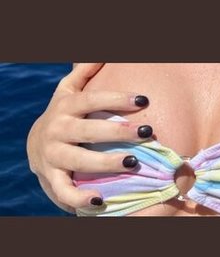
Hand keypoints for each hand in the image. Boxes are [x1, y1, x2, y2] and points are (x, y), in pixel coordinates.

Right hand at [27, 63, 152, 212]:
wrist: (36, 146)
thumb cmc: (65, 115)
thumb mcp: (69, 92)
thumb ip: (83, 72)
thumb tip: (102, 55)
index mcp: (65, 107)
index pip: (91, 100)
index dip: (116, 99)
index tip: (143, 100)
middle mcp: (57, 130)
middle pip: (88, 130)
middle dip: (118, 131)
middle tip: (147, 133)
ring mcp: (53, 155)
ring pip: (78, 159)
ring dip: (106, 162)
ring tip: (133, 163)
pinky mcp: (52, 178)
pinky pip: (64, 191)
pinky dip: (80, 198)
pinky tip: (101, 201)